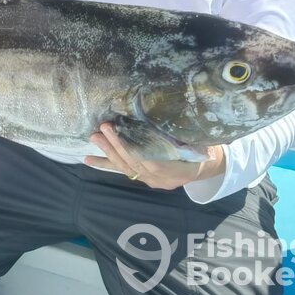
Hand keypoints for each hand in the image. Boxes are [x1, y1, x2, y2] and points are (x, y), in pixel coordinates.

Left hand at [84, 123, 224, 190]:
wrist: (206, 165)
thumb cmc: (203, 148)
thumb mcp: (199, 140)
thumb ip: (184, 135)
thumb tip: (171, 114)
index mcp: (177, 169)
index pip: (150, 160)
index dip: (133, 147)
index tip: (119, 130)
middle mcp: (161, 178)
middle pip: (135, 162)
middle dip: (117, 145)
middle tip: (103, 128)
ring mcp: (151, 180)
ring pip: (126, 167)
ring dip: (109, 153)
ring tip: (94, 138)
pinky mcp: (143, 178)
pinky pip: (123, 170)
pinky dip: (105, 164)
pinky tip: (88, 159)